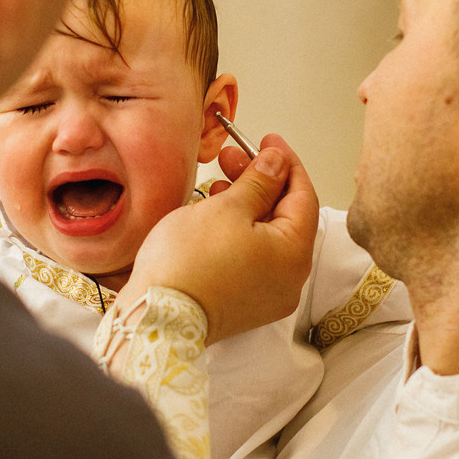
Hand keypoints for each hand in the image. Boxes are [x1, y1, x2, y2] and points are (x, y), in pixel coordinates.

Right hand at [116, 136, 319, 341]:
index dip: (286, 164)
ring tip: (217, 185)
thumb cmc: (189, 261)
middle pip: (284, 217)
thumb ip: (259, 182)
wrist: (155, 317)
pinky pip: (252, 258)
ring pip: (267, 237)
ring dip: (247, 206)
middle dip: (260, 182)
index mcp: (294, 255)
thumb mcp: (228, 208)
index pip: (304, 197)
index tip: (268, 141)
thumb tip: (277, 162)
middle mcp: (290, 280)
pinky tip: (215, 216)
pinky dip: (240, 233)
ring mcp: (268, 295)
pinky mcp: (245, 304)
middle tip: (231, 156)